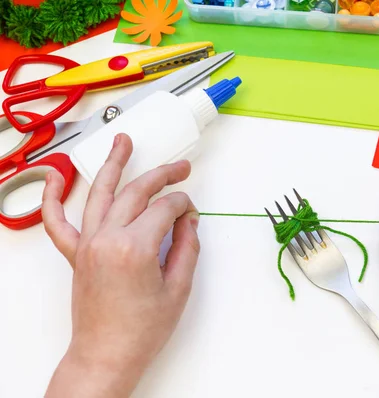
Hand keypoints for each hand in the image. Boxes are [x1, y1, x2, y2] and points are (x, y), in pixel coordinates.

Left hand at [43, 134, 200, 397]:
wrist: (107, 354)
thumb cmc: (141, 330)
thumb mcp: (178, 289)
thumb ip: (186, 248)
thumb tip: (188, 222)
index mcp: (135, 248)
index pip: (165, 209)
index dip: (184, 206)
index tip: (192, 214)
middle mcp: (107, 239)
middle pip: (138, 193)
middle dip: (163, 176)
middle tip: (180, 168)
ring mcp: (88, 244)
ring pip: (100, 194)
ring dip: (114, 165)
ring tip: (122, 142)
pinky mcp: (76, 254)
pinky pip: (58, 221)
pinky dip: (53, 197)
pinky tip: (56, 176)